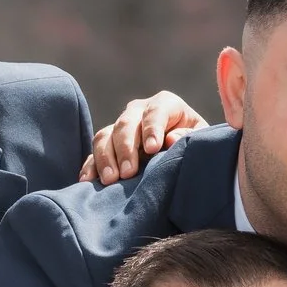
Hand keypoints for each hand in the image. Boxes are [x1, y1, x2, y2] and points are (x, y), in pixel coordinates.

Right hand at [82, 91, 206, 184]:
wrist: (183, 152)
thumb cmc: (194, 144)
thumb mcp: (199, 139)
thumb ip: (189, 136)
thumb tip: (170, 139)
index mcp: (165, 104)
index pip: (155, 112)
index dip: (152, 129)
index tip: (153, 149)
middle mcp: (138, 111)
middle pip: (126, 124)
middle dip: (126, 149)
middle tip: (128, 173)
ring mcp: (121, 127)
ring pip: (105, 136)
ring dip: (105, 158)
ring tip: (110, 180)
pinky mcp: (109, 144)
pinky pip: (94, 152)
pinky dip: (90, 166)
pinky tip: (87, 181)